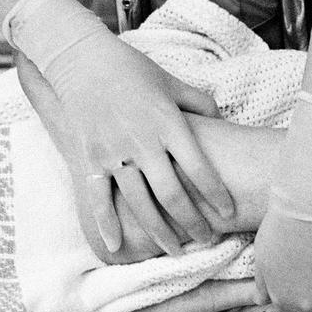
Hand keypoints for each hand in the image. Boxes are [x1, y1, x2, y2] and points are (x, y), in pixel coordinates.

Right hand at [18, 35, 232, 256]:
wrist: (81, 60)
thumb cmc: (133, 70)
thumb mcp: (174, 83)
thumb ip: (201, 104)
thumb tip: (224, 119)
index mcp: (169, 125)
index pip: (200, 168)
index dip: (216, 194)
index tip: (229, 213)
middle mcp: (143, 143)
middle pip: (173, 194)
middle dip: (193, 222)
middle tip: (208, 241)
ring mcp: (114, 154)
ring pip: (140, 203)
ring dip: (158, 231)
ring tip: (176, 251)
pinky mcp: (88, 159)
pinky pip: (98, 198)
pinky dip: (106, 224)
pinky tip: (117, 246)